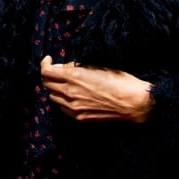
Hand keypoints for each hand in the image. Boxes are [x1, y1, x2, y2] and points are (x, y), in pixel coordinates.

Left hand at [40, 56, 154, 122]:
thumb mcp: (98, 66)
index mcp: (74, 77)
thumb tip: (65, 67)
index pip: (46, 71)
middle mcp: (70, 93)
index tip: (49, 60)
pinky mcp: (80, 118)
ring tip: (66, 83)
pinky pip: (63, 108)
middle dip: (50, 75)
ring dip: (56, 89)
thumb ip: (77, 66)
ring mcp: (74, 108)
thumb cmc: (120, 81)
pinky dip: (63, 101)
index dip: (45, 63)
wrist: (134, 103)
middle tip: (58, 70)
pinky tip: (73, 96)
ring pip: (53, 97)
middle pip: (47, 84)